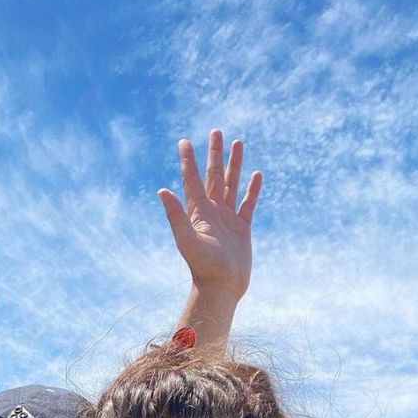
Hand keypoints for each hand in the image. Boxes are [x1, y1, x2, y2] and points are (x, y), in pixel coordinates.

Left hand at [158, 129, 261, 300]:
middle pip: (214, 175)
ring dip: (235, 164)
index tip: (184, 141)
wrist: (221, 287)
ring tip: (238, 143)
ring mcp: (228, 218)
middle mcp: (212, 211)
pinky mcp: (242, 228)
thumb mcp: (187, 238)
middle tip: (216, 131)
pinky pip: (248, 203)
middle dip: (215, 154)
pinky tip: (256, 175)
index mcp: (198, 212)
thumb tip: (161, 190)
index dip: (188, 160)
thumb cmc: (203, 266)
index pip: (192, 179)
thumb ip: (175, 215)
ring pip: (232, 184)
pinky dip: (252, 189)